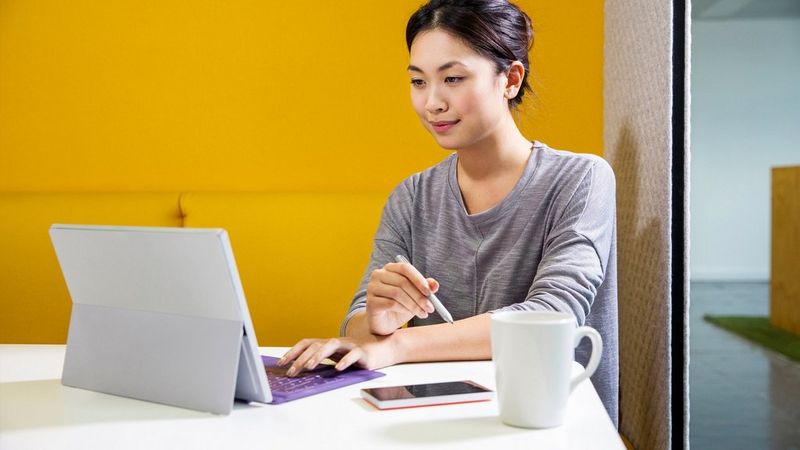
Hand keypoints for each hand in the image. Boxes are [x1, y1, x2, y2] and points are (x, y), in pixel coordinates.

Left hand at [276, 333, 401, 376]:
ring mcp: (350, 345)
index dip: (294, 351)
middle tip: (291, 371)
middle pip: (316, 345)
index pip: (308, 343)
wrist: (385, 348)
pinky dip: (346, 361)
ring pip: (332, 345)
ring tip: (309, 367)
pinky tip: (339, 368)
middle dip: (301, 358)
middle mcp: (337, 342)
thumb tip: (301, 370)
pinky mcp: (363, 352)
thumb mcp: (338, 357)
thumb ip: (324, 361)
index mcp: (329, 343)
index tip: (282, 362)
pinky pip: (354, 355)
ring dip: (319, 355)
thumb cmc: (359, 355)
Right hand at [365, 261, 438, 334]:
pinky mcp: (370, 302)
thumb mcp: (415, 296)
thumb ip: (425, 288)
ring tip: (422, 313)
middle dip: (419, 296)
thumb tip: (434, 285)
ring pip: (397, 293)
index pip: (405, 268)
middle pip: (402, 282)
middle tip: (430, 307)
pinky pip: (390, 304)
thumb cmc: (400, 306)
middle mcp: (378, 275)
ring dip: (413, 305)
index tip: (430, 292)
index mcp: (390, 268)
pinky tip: (408, 314)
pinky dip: (403, 310)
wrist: (383, 323)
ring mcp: (372, 288)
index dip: (418, 279)